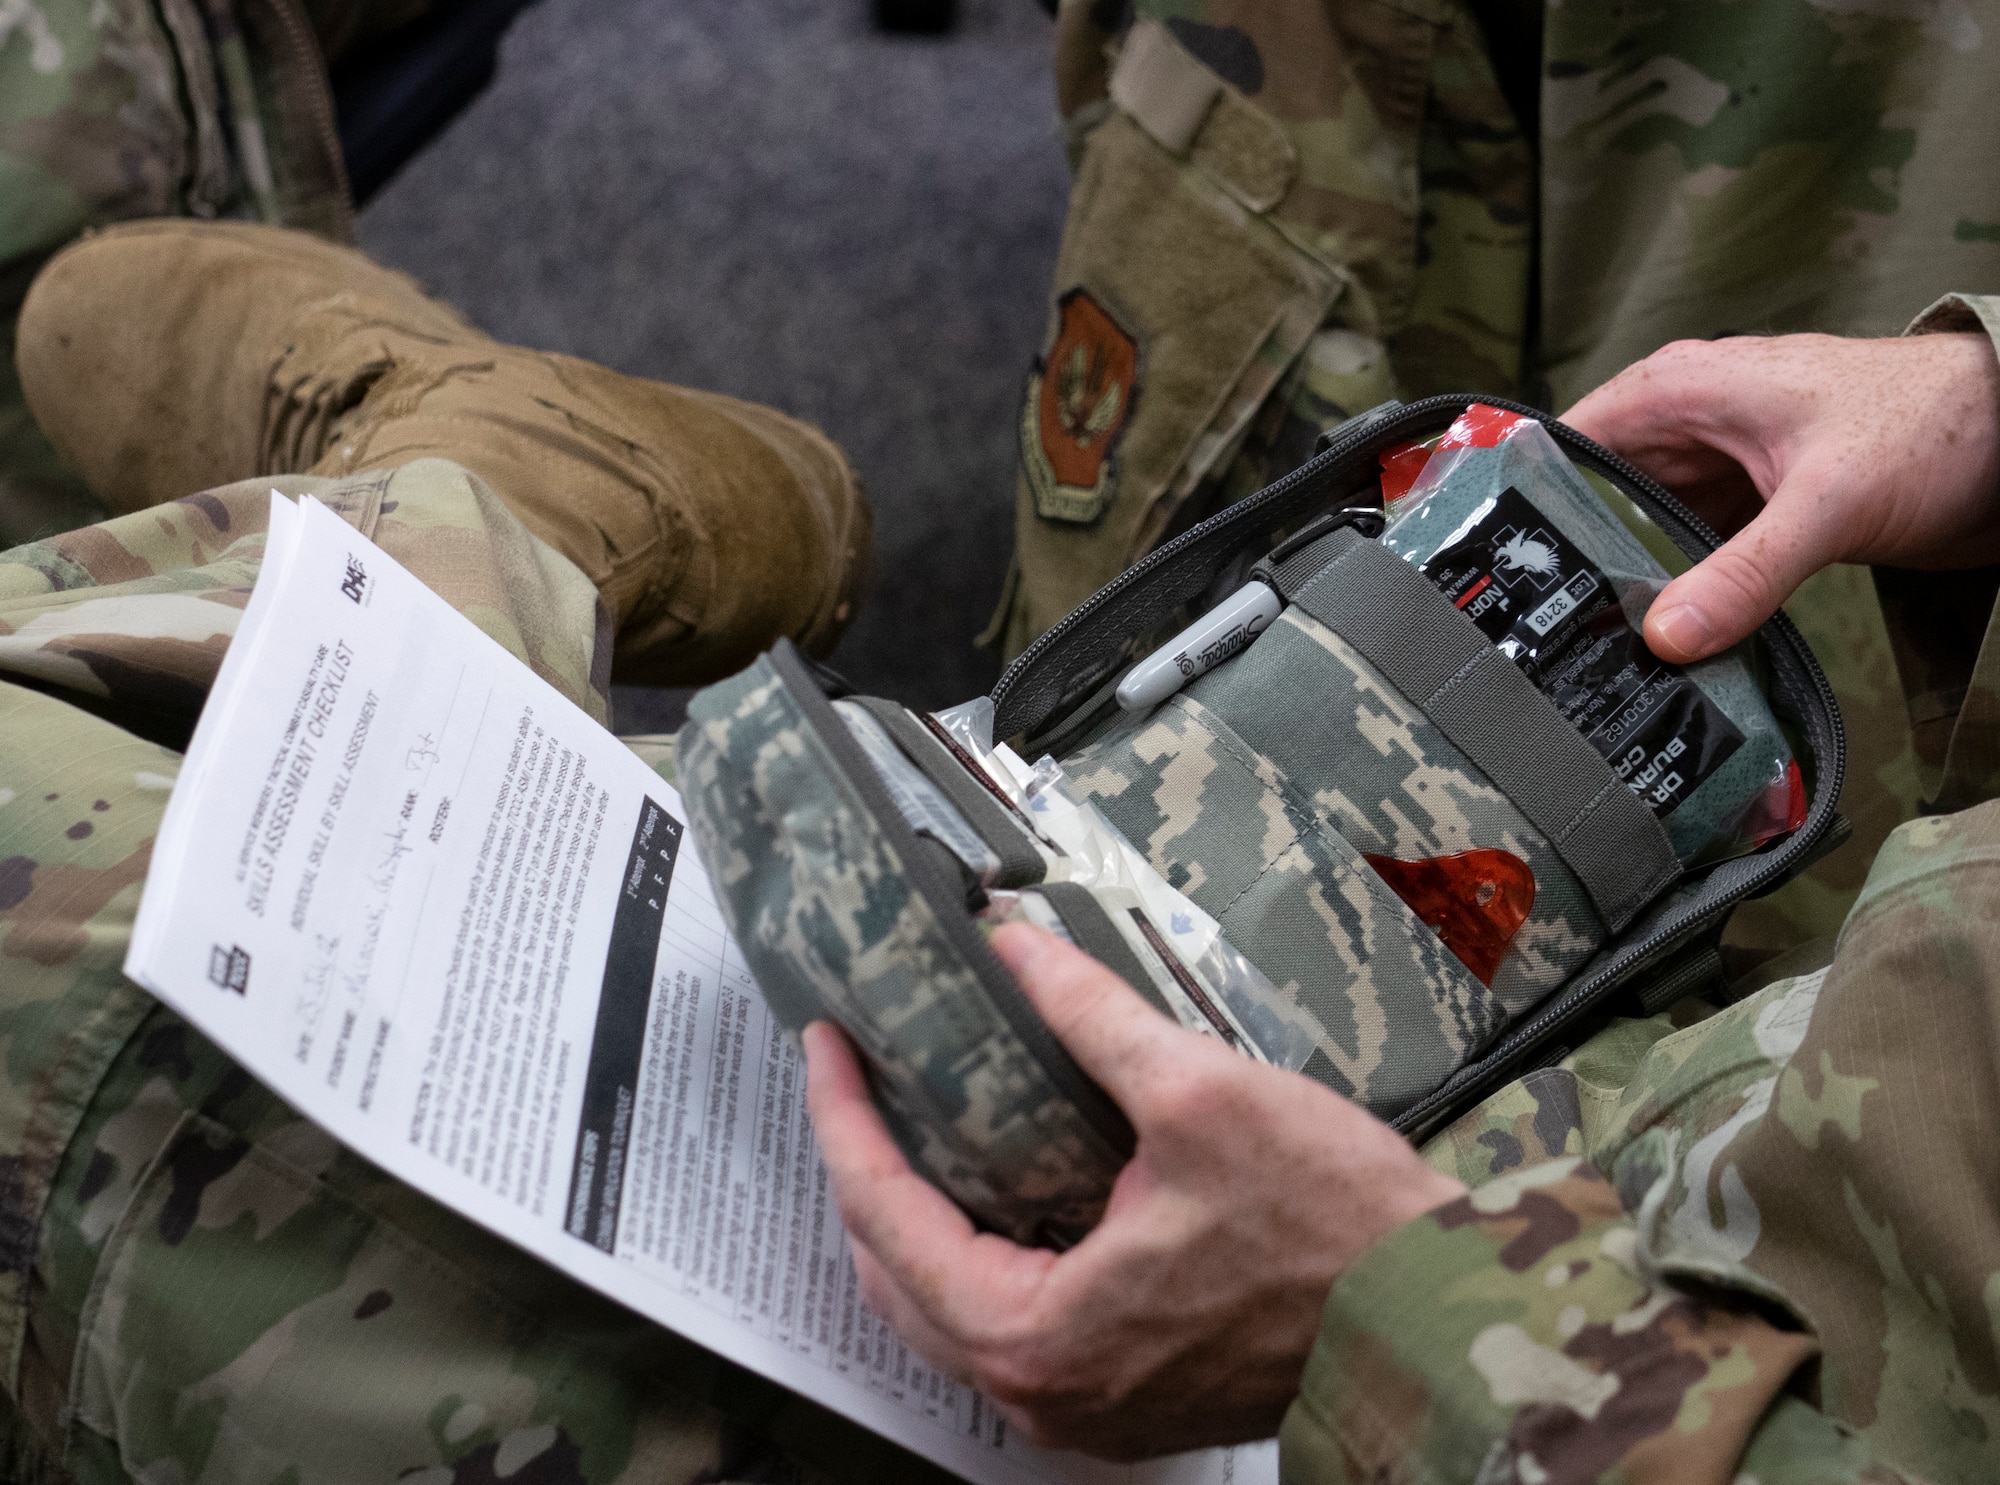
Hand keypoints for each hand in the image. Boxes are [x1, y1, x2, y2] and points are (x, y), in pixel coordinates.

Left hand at [803, 923, 1464, 1458]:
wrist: (1436, 1318)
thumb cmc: (1337, 1233)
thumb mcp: (1200, 1095)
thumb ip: (1090, 1017)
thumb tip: (1019, 951)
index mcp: (1034, 1333)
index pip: (886, 1215)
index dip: (843, 1116)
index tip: (826, 1046)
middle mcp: (1042, 1391)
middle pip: (895, 1276)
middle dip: (863, 1172)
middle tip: (854, 1082)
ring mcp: (1081, 1407)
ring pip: (944, 1313)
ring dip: (915, 1221)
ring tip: (907, 1125)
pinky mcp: (1123, 1397)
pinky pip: (1006, 1331)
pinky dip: (975, 1259)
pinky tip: (993, 1192)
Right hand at [1561, 331, 1999, 662]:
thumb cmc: (1935, 422)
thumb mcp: (1826, 503)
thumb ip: (1744, 574)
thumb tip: (1666, 637)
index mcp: (1683, 390)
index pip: (1567, 441)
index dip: (1526, 498)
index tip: (1497, 568)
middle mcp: (1690, 427)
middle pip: (1596, 497)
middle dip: (1573, 556)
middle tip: (1540, 630)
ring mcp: (1722, 472)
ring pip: (1644, 532)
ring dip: (1629, 582)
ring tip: (1592, 644)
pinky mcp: (1755, 512)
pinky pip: (1692, 555)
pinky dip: (1681, 592)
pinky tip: (1664, 638)